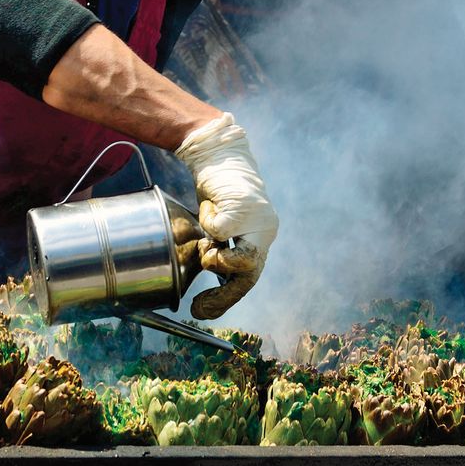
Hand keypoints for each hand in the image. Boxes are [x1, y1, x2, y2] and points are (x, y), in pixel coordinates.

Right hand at [174, 113, 277, 318]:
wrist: (217, 155)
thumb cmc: (215, 193)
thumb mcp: (216, 228)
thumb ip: (217, 250)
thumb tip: (200, 279)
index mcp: (260, 239)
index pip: (248, 278)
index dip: (226, 298)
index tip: (202, 310)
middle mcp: (266, 232)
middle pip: (249, 276)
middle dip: (223, 295)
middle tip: (197, 306)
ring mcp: (259, 221)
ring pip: (240, 260)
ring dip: (214, 257)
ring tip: (205, 243)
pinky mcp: (245, 208)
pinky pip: (219, 231)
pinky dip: (206, 221)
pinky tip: (208, 206)